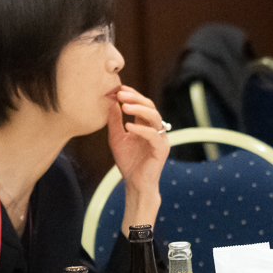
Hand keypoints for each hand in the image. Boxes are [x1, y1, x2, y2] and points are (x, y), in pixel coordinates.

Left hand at [107, 87, 168, 231]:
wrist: (134, 184)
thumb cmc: (127, 162)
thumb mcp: (116, 138)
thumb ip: (115, 121)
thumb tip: (111, 102)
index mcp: (146, 125)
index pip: (142, 104)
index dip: (133, 95)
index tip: (119, 88)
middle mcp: (156, 129)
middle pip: (150, 106)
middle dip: (136, 98)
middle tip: (121, 93)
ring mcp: (160, 138)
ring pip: (155, 117)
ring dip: (140, 109)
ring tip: (125, 106)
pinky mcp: (161, 149)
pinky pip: (153, 135)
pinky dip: (141, 129)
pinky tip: (128, 125)